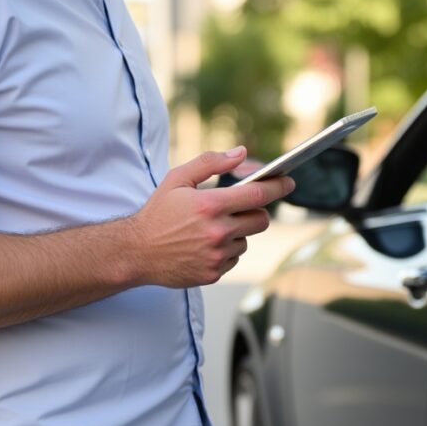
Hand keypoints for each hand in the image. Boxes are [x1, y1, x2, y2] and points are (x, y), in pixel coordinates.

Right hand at [128, 147, 294, 286]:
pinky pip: (234, 258)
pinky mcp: (214, 272)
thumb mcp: (177, 179)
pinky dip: (226, 251)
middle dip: (257, 211)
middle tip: (242, 208)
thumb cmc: (157, 214)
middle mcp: (217, 231)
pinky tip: (204, 246)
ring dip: (237, 233)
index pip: (258, 194)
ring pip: (246, 240)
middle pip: (261, 220)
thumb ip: (210, 163)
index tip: (289, 182)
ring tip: (210, 229)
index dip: (279, 187)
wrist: (136, 252)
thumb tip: (241, 153)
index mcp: (210, 205)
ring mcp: (217, 255)